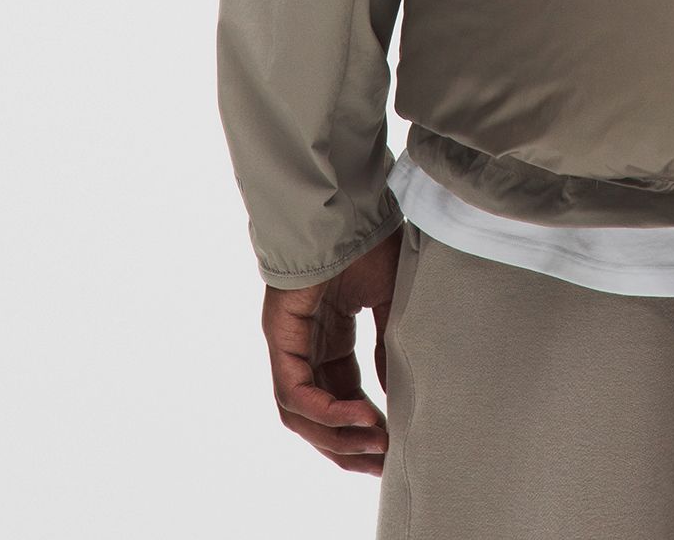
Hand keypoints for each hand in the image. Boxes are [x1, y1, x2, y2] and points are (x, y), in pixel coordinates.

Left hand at [261, 229, 402, 473]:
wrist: (346, 207)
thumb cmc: (369, 241)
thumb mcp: (390, 301)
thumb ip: (389, 346)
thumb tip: (393, 396)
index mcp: (331, 336)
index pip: (343, 395)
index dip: (365, 425)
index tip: (393, 446)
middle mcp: (306, 346)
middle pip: (318, 415)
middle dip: (349, 446)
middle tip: (383, 465)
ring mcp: (290, 344)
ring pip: (301, 414)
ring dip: (337, 437)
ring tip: (376, 446)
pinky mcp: (280, 338)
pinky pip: (295, 392)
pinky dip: (325, 411)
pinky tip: (360, 417)